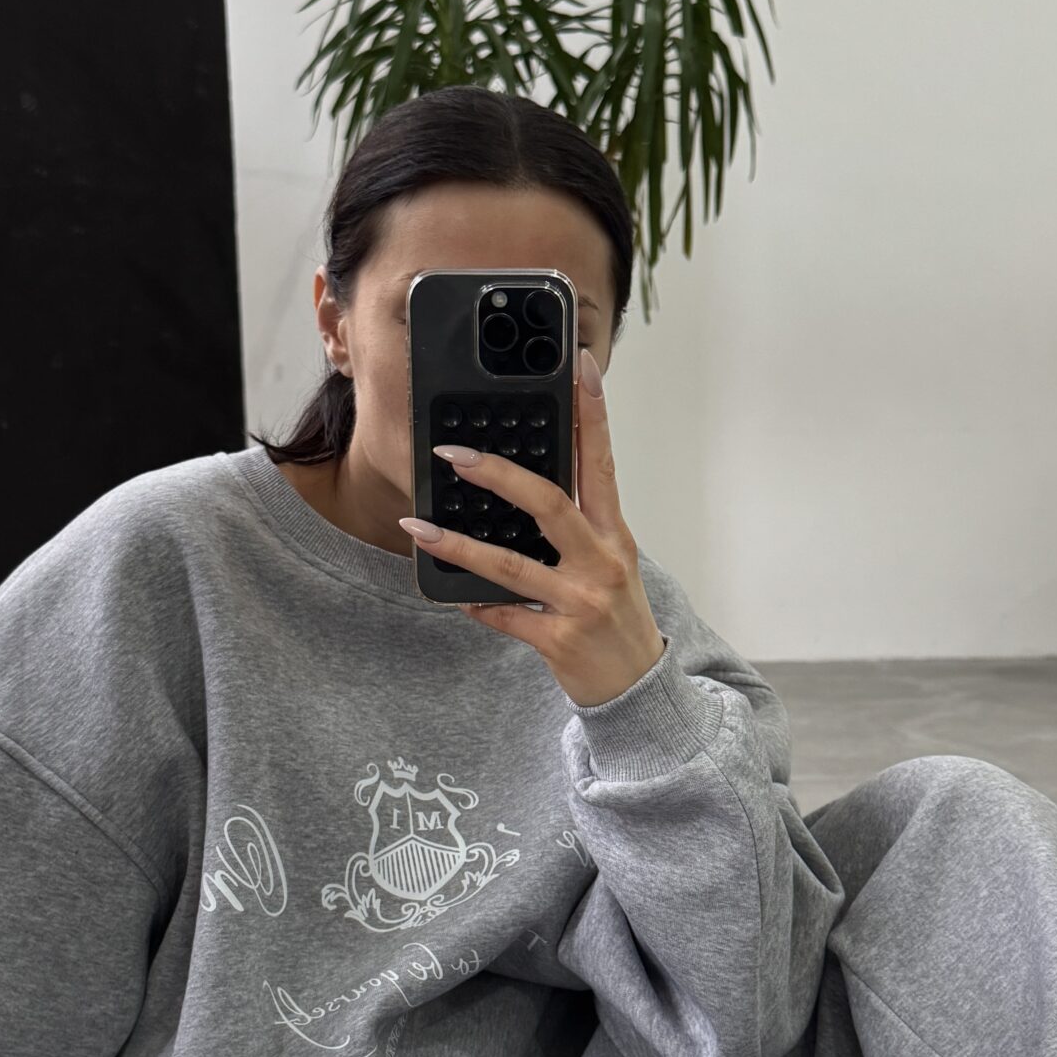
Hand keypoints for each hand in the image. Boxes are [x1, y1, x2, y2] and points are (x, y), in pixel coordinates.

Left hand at [399, 346, 667, 708]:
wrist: (639, 687)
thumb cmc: (618, 618)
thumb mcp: (610, 563)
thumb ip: (576, 525)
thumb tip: (524, 486)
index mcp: (614, 533)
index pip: (602, 461)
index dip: (593, 413)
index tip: (579, 369)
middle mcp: (602, 560)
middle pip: (548, 502)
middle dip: (497, 474)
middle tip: (453, 454)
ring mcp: (581, 601)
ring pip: (511, 563)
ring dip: (458, 545)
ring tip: (416, 529)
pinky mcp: (560, 639)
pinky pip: (505, 615)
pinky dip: (476, 604)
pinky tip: (454, 596)